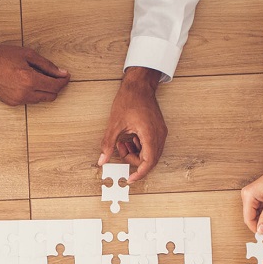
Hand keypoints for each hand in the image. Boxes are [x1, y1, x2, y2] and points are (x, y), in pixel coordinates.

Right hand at [0, 41, 68, 105]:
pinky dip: (32, 93)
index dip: (63, 81)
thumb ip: (47, 66)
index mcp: (29, 80)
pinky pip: (29, 101)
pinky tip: (27, 83)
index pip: (55, 86)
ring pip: (40, 100)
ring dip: (44, 90)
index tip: (66, 76)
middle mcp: (24, 93)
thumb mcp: (28, 55)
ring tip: (38, 77)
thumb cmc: (3, 56)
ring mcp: (17, 100)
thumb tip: (61, 73)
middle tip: (55, 77)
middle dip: (55, 87)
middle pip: (51, 96)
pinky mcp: (12, 103)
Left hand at [98, 67, 165, 182]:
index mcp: (150, 134)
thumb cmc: (129, 100)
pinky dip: (139, 146)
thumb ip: (108, 144)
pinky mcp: (158, 129)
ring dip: (136, 153)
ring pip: (150, 153)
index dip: (139, 173)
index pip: (149, 162)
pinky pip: (150, 145)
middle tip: (120, 151)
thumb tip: (102, 160)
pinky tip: (129, 138)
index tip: (130, 179)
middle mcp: (159, 135)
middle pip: (150, 159)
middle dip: (134, 160)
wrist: (139, 84)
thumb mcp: (114, 124)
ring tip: (123, 142)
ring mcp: (160, 132)